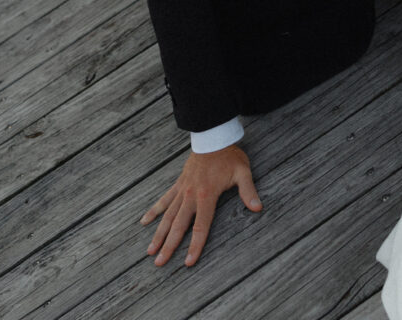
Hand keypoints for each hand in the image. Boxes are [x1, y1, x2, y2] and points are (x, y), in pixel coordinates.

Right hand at [140, 145, 261, 266]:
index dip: (195, 245)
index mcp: (206, 195)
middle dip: (169, 246)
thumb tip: (257, 207)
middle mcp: (191, 195)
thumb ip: (248, 191)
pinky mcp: (179, 183)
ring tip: (150, 251)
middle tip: (159, 263)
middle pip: (178, 225)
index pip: (200, 226)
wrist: (213, 137)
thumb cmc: (229, 156)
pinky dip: (154, 210)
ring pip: (168, 215)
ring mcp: (183, 189)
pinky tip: (144, 221)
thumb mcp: (243, 172)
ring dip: (159, 233)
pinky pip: (164, 199)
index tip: (188, 262)